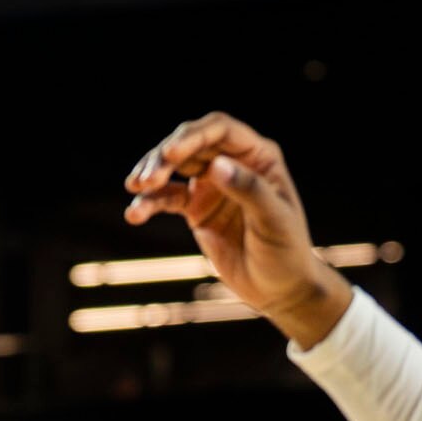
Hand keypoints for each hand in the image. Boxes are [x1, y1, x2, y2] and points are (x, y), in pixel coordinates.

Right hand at [121, 112, 350, 344]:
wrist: (280, 289)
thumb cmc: (286, 252)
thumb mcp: (274, 221)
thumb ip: (249, 190)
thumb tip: (216, 165)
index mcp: (258, 156)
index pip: (220, 131)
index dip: (193, 136)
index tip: (170, 153)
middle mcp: (232, 163)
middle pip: (191, 143)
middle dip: (165, 156)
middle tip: (146, 178)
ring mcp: (212, 184)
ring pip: (174, 166)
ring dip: (152, 173)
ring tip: (135, 187)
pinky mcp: (196, 208)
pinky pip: (166, 198)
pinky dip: (149, 203)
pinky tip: (134, 214)